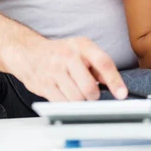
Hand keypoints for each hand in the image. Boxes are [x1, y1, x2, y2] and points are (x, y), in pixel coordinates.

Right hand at [10, 36, 127, 101]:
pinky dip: (67, 104)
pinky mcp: (45, 85)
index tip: (121, 94)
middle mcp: (68, 56)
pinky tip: (65, 94)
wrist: (29, 53)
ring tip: (76, 92)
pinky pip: (63, 104)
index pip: (103, 63)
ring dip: (80, 101)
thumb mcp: (81, 49)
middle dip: (93, 96)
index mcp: (82, 45)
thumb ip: (98, 65)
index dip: (115, 81)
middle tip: (91, 93)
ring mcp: (55, 71)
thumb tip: (114, 84)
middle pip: (90, 88)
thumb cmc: (60, 52)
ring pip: (76, 99)